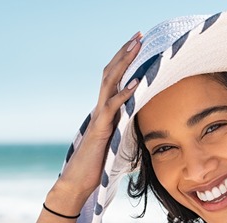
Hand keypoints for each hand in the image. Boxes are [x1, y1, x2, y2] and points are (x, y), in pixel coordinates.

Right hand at [53, 32, 142, 203]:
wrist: (78, 183)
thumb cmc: (98, 166)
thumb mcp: (120, 146)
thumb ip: (130, 134)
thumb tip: (148, 135)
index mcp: (106, 111)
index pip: (115, 79)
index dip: (126, 61)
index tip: (139, 45)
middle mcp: (101, 109)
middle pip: (111, 73)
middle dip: (126, 53)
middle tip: (139, 35)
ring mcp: (99, 118)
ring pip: (110, 83)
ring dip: (124, 63)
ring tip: (137, 46)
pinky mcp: (100, 129)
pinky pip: (112, 107)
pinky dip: (124, 94)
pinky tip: (137, 83)